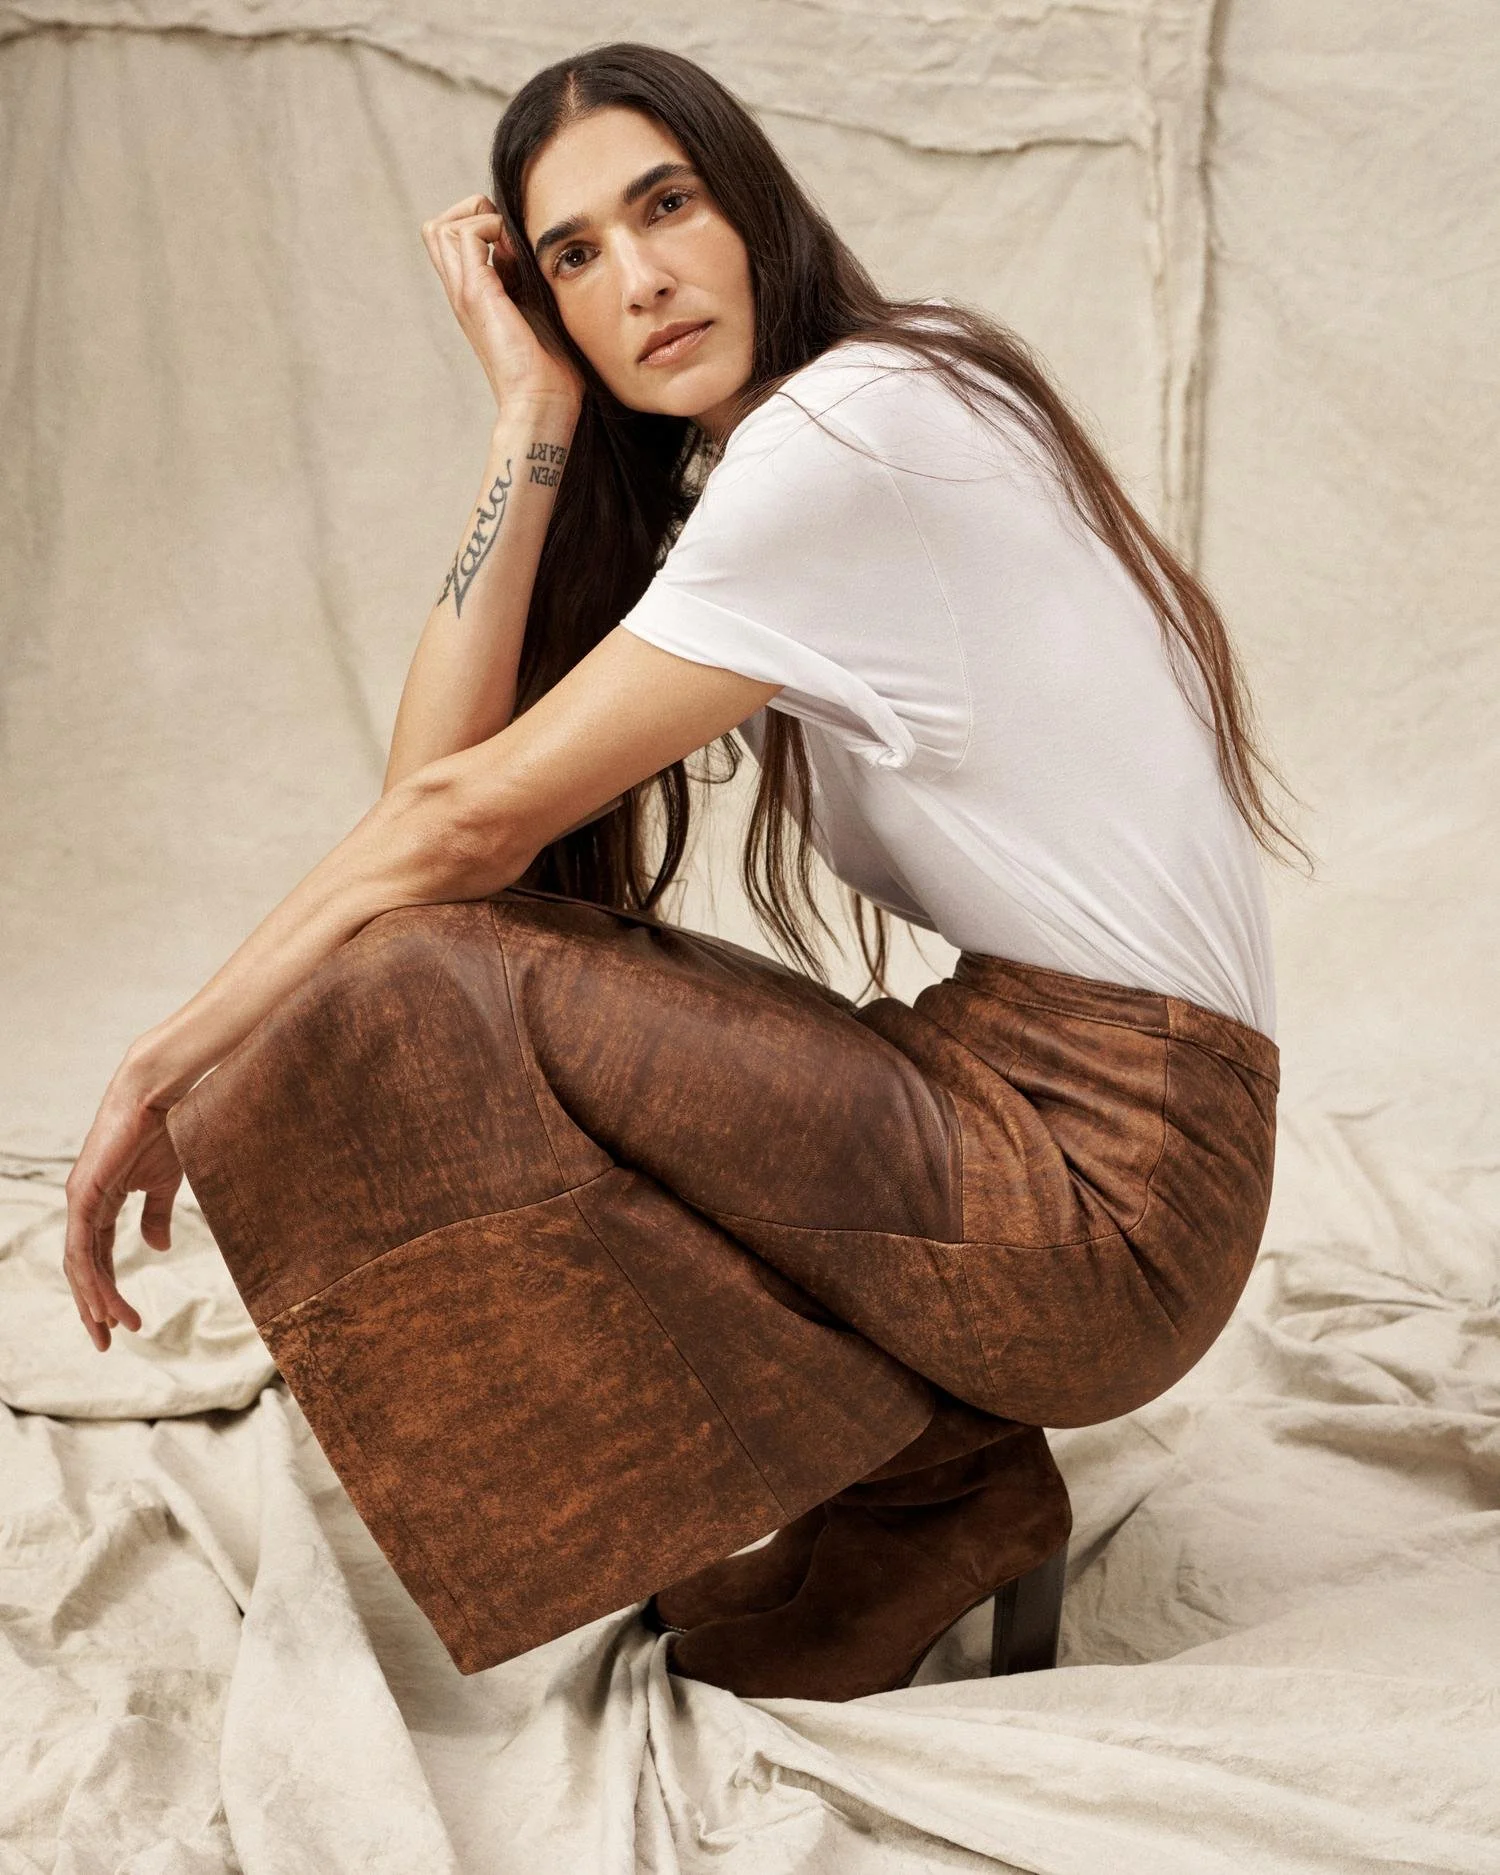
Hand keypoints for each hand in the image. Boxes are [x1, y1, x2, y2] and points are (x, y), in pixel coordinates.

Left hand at [63, 1063, 183, 1351]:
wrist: (159, 1095)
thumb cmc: (164, 1131)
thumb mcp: (163, 1184)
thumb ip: (155, 1216)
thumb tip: (156, 1250)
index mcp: (99, 1203)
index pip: (97, 1257)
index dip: (108, 1290)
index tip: (123, 1323)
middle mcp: (82, 1205)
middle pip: (81, 1268)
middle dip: (93, 1306)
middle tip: (106, 1340)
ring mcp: (79, 1200)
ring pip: (79, 1265)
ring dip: (96, 1300)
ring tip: (114, 1327)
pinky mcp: (83, 1195)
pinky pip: (84, 1248)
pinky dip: (94, 1279)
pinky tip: (107, 1301)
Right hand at [421, 193, 584, 416]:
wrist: (542, 403)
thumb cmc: (549, 369)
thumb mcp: (535, 310)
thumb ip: (523, 278)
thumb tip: (519, 245)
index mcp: (472, 296)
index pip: (452, 240)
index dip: (483, 226)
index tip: (516, 250)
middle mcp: (460, 292)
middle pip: (437, 228)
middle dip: (473, 214)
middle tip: (509, 241)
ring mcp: (463, 292)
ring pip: (441, 226)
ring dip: (480, 220)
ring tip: (511, 249)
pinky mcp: (476, 294)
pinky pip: (467, 234)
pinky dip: (492, 228)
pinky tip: (517, 257)